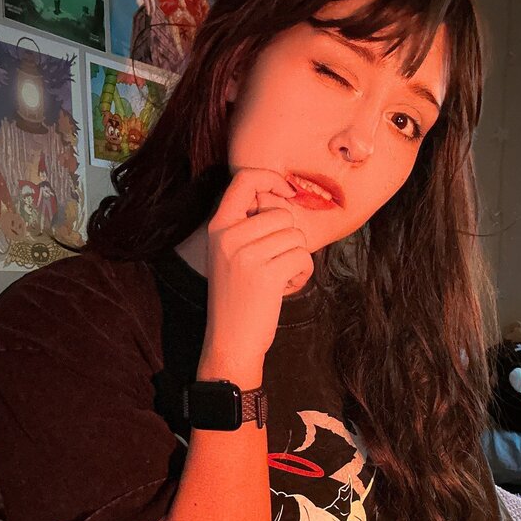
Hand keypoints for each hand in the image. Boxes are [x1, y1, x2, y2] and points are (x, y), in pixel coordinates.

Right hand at [202, 168, 312, 370]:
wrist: (231, 341)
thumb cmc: (238, 297)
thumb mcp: (231, 254)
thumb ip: (249, 225)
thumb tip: (283, 197)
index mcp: (218, 226)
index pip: (244, 180)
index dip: (271, 179)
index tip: (286, 192)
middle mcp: (229, 236)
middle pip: (282, 213)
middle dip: (289, 237)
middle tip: (275, 263)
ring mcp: (247, 254)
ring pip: (296, 236)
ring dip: (296, 258)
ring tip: (277, 278)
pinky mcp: (267, 274)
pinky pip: (302, 257)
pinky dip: (302, 273)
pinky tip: (285, 288)